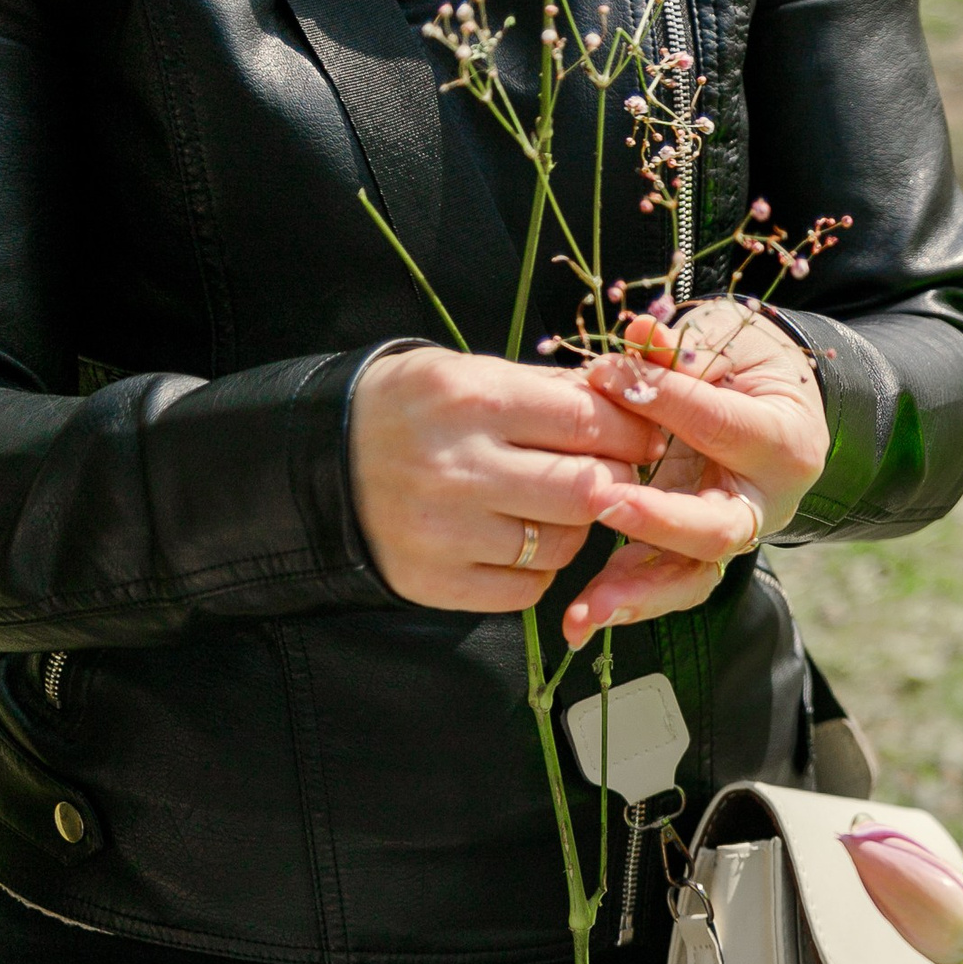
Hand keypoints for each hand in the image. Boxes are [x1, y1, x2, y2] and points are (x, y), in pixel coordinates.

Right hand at [349, 347, 663, 611]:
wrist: (319, 461)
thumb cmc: (413, 412)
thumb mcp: (471, 375)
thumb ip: (551, 392)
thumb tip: (635, 409)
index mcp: (470, 400)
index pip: (588, 421)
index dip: (631, 433)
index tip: (643, 437)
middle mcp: (456, 467)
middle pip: (587, 490)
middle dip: (615, 484)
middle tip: (611, 476)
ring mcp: (442, 531)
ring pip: (563, 545)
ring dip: (576, 529)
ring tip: (553, 507)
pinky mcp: (433, 581)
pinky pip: (527, 588)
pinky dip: (538, 569)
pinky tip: (518, 541)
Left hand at [567, 302, 829, 646]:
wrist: (768, 400)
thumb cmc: (747, 366)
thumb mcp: (725, 343)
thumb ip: (682, 352)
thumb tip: (638, 337)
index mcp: (785, 442)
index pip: (722, 426)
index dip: (665, 401)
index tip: (604, 376)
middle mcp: (766, 503)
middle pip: (719, 528)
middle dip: (658, 521)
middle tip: (604, 503)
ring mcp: (731, 534)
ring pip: (692, 576)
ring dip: (636, 593)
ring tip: (587, 610)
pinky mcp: (696, 553)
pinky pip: (663, 583)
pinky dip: (621, 600)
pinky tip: (579, 620)